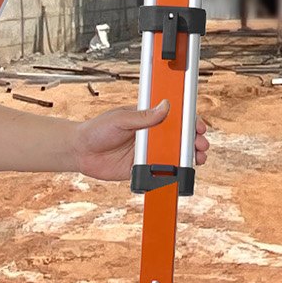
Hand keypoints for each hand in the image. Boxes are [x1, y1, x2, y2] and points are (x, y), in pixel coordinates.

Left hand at [73, 100, 209, 181]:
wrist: (80, 151)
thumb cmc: (97, 129)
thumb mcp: (120, 118)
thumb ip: (143, 116)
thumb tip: (165, 106)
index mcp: (147, 118)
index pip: (173, 118)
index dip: (188, 121)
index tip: (198, 125)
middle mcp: (150, 135)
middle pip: (178, 138)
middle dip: (194, 141)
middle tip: (201, 145)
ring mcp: (147, 153)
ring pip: (173, 156)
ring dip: (187, 158)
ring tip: (197, 160)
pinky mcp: (141, 169)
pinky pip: (159, 173)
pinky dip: (171, 174)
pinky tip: (179, 175)